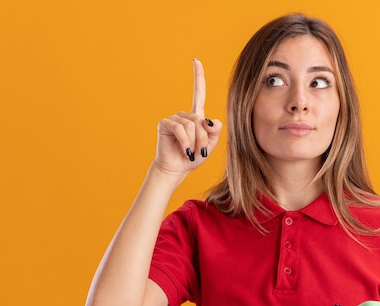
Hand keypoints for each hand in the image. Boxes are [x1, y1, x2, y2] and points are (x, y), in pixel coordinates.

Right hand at [154, 59, 222, 176]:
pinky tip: (185, 150)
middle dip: (203, 138)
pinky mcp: (165, 124)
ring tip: (191, 152)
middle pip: (200, 119)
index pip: (198, 94)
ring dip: (194, 141)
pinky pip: (180, 129)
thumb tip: (210, 120)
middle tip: (200, 152)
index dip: (198, 78)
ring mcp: (173, 119)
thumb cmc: (193, 157)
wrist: (177, 169)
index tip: (196, 61)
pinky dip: (185, 141)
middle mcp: (184, 115)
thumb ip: (214, 132)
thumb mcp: (210, 145)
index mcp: (196, 117)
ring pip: (191, 125)